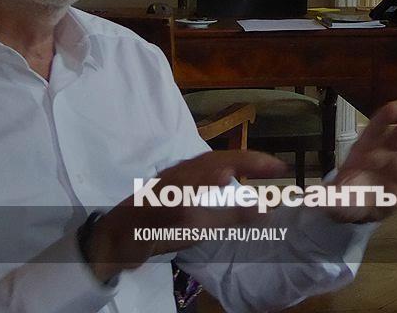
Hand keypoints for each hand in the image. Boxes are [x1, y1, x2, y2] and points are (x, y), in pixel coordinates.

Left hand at [84, 150, 285, 281]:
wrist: (114, 239)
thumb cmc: (154, 230)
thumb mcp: (196, 225)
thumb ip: (230, 215)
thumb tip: (264, 206)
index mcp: (194, 173)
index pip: (235, 160)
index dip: (260, 163)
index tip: (282, 167)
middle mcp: (185, 170)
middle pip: (223, 158)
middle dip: (250, 161)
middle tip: (273, 169)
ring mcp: (174, 179)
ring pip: (210, 164)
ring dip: (234, 165)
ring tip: (253, 173)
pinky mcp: (166, 191)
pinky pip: (200, 174)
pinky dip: (218, 175)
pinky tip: (220, 187)